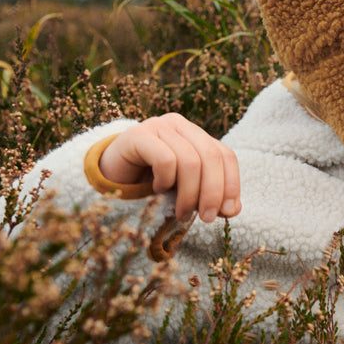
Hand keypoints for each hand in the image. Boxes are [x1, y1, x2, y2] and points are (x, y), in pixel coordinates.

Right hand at [99, 113, 240, 222]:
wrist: (108, 178)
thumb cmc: (151, 185)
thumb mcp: (185, 192)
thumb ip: (210, 197)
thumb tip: (234, 209)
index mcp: (197, 135)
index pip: (226, 155)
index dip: (231, 184)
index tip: (227, 212)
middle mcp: (180, 125)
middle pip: (211, 157)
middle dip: (212, 192)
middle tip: (205, 218)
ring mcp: (158, 126)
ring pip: (190, 161)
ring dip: (188, 194)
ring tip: (179, 212)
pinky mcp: (138, 135)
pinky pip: (165, 159)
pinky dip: (165, 180)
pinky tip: (157, 190)